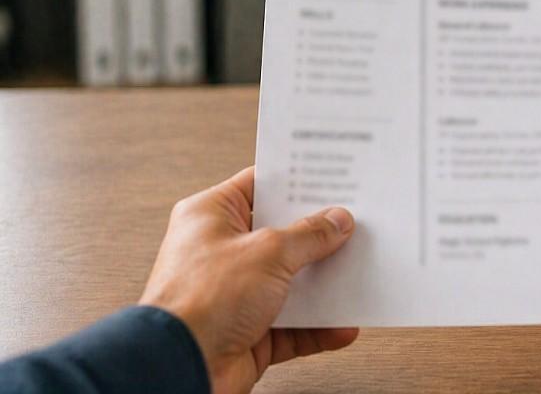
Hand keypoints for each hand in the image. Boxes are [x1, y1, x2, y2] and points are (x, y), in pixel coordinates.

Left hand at [139, 167, 357, 393]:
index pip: (259, 187)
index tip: (331, 179)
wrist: (178, 368)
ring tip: (356, 274)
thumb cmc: (200, 302)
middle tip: (353, 225)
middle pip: (281, 235)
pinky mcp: (247, 332)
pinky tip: (342, 325)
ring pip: (291, 282)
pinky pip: (293, 325)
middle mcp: (220, 252)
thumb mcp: (268, 252)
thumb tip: (336, 221)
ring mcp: (234, 294)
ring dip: (323, 283)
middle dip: (318, 235)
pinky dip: (319, 326)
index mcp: (210, 217)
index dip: (296, 182)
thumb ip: (309, 234)